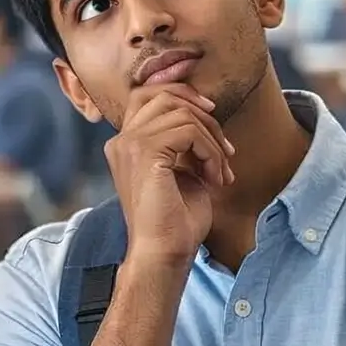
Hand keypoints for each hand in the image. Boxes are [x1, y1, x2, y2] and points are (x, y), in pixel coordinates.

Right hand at [106, 84, 234, 268]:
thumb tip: (204, 114)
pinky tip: (214, 177)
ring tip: (220, 171)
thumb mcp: (181, 170)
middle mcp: (121, 140)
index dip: (181, 93)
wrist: (164, 253)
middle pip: (164, 95)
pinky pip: (188, 130)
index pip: (147, 94)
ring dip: (212, 140)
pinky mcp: (145, 152)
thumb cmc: (175, 221)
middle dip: (203, 115)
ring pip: (182, 113)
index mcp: (125, 144)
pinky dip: (210, 151)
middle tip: (224, 149)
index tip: (211, 110)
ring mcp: (129, 144)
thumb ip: (183, 141)